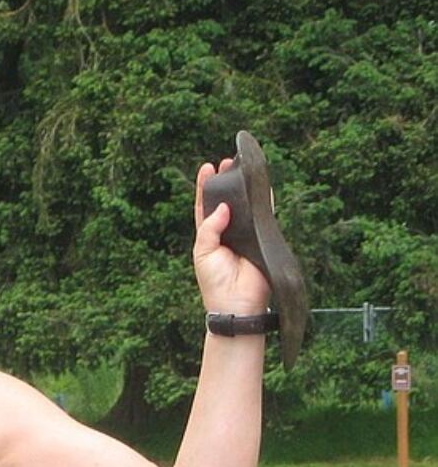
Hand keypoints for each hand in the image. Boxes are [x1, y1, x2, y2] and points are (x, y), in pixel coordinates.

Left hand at [193, 160, 271, 315]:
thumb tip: (224, 206)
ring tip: (242, 168)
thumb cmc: (214, 282)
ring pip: (245, 206)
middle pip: (227, 201)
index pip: (204, 206)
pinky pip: (264, 216)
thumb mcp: (203, 253)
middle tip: (226, 162)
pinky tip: (262, 186)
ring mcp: (245, 235)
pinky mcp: (262, 238)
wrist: (237, 303)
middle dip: (226, 182)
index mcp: (208, 236)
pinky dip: (264, 201)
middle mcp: (227, 232)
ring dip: (245, 188)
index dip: (204, 188)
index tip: (206, 168)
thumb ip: (209, 228)